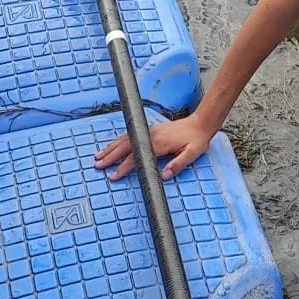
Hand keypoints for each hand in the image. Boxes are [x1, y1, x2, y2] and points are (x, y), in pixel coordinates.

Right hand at [95, 113, 215, 180]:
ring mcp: (149, 131)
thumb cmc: (197, 139)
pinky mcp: (150, 130)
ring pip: (124, 140)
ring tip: (98, 156)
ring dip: (110, 148)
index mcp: (159, 143)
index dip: (123, 167)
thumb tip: (164, 176)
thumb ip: (178, 164)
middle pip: (125, 147)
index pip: (136, 157)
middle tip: (98, 166)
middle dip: (110, 157)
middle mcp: (150, 135)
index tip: (113, 175)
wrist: (200, 123)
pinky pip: (129, 135)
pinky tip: (112, 146)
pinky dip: (118, 141)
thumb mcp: (192, 154)